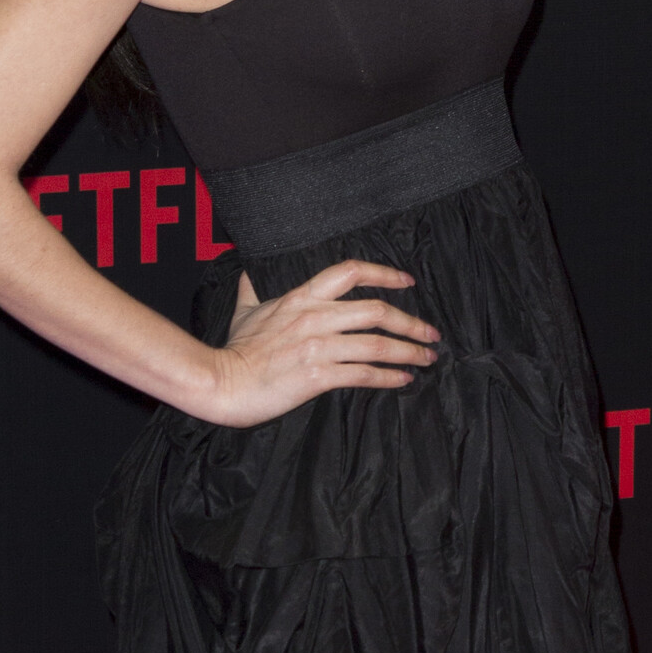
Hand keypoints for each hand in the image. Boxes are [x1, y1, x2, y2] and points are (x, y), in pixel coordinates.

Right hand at [204, 259, 440, 426]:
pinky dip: (390, 377)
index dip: (385, 273)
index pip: (351, 271)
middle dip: (411, 322)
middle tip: (431, 333)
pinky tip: (404, 380)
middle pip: (377, 310)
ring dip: (409, 351)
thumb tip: (248, 273)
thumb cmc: (234, 349)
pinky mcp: (318, 376)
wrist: (221, 381)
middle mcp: (315, 316)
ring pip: (377, 344)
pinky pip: (364, 374)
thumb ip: (252, 290)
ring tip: (427, 358)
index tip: (407, 281)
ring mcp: (318, 346)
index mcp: (301, 297)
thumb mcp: (244, 310)